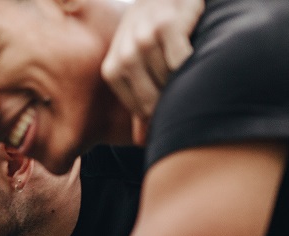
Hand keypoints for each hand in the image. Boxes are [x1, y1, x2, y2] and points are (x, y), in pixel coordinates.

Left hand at [101, 0, 201, 143]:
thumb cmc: (152, 33)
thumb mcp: (137, 66)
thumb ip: (139, 102)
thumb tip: (142, 140)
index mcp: (113, 70)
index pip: (141, 108)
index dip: (160, 111)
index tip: (171, 100)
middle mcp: (124, 55)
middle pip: (155, 96)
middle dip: (172, 97)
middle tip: (186, 84)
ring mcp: (144, 39)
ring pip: (170, 77)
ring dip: (184, 76)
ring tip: (189, 63)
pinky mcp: (166, 25)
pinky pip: (182, 59)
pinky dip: (192, 59)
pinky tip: (193, 47)